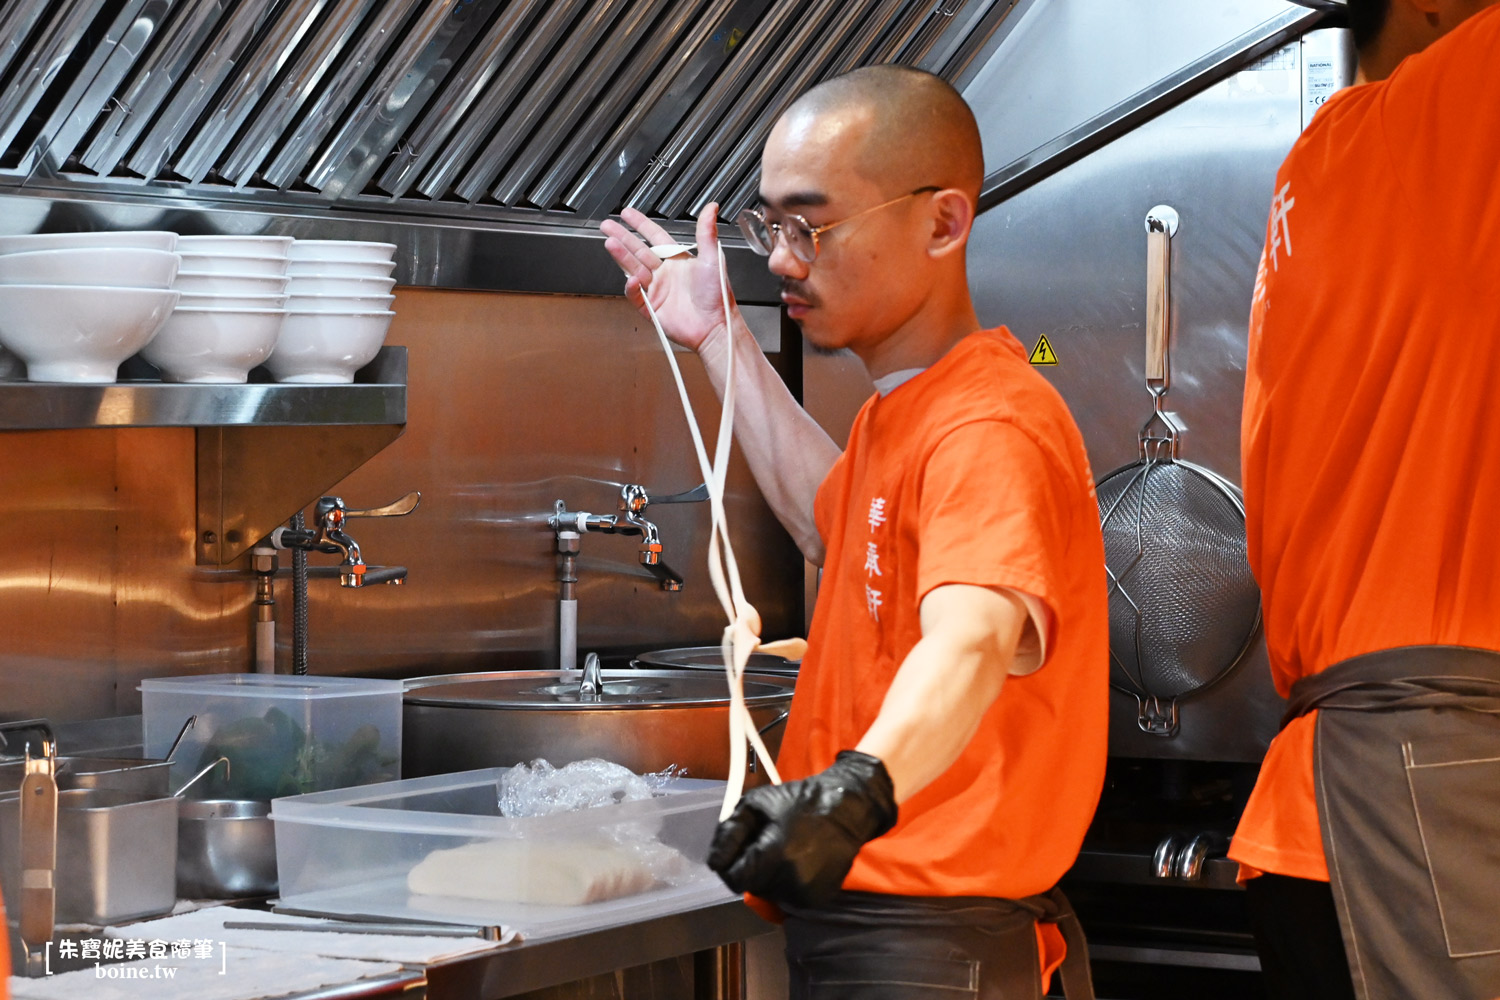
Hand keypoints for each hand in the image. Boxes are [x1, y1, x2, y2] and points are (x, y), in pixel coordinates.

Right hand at [600, 203, 736, 353]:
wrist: (715, 326)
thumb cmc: (718, 297)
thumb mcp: (713, 259)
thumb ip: (707, 232)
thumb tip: (711, 209)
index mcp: (679, 260)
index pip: (655, 236)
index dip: (641, 224)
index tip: (628, 214)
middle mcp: (666, 274)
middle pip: (638, 250)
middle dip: (622, 237)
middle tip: (607, 225)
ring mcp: (658, 290)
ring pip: (634, 268)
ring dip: (622, 256)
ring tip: (611, 243)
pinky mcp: (652, 308)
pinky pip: (636, 296)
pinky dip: (632, 287)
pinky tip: (632, 278)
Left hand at [707, 750, 897, 907]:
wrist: (846, 810)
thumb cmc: (798, 801)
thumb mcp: (755, 804)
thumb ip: (729, 833)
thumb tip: (713, 862)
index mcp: (772, 857)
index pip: (733, 879)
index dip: (731, 863)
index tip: (741, 849)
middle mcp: (789, 882)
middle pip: (751, 886)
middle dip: (751, 868)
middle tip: (766, 843)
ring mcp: (805, 895)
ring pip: (769, 893)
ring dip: (769, 877)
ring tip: (784, 850)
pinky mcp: (817, 900)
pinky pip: (788, 896)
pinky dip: (787, 883)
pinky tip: (798, 861)